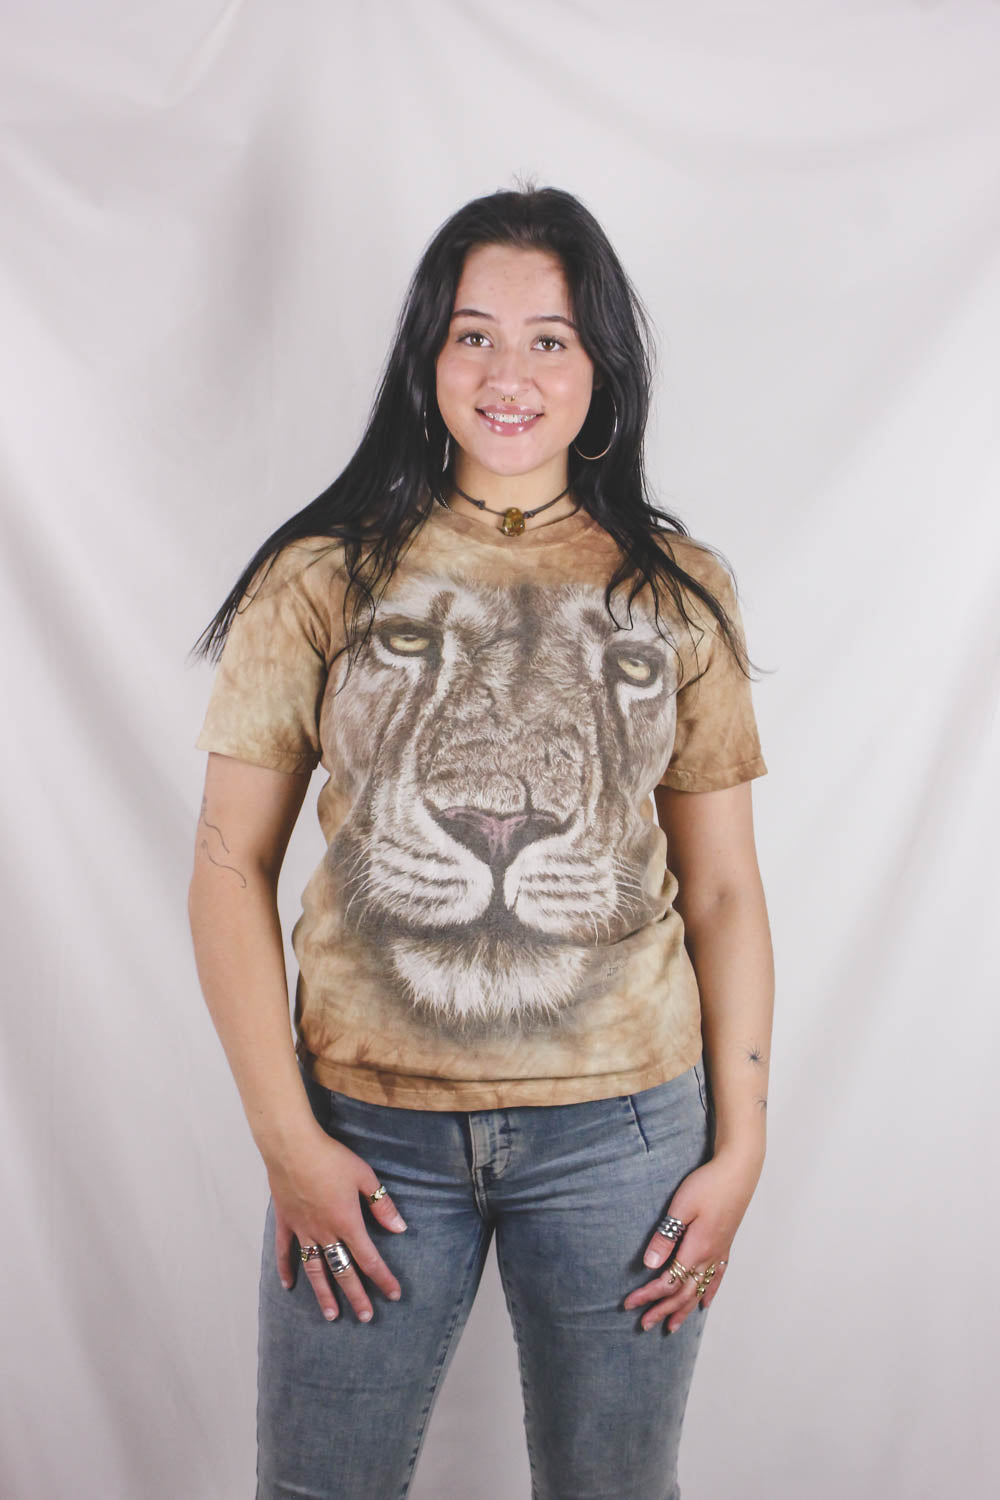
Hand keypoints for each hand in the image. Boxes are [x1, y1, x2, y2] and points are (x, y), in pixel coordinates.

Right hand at [266, 1126, 407, 1323]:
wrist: (293, 1147)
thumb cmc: (331, 1158)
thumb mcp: (365, 1176)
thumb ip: (382, 1204)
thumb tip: (400, 1228)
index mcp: (347, 1222)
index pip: (369, 1259)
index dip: (383, 1278)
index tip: (394, 1295)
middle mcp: (325, 1232)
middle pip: (343, 1271)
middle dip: (356, 1296)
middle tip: (365, 1317)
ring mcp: (303, 1230)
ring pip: (315, 1269)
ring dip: (324, 1294)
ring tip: (332, 1315)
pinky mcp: (285, 1222)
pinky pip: (285, 1251)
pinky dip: (286, 1269)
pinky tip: (288, 1285)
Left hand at [623, 1147, 762, 1332]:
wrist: (739, 1172)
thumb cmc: (708, 1185)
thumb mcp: (682, 1207)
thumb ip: (666, 1236)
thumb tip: (650, 1264)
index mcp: (696, 1249)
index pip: (668, 1282)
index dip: (648, 1296)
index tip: (629, 1304)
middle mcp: (709, 1256)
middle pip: (684, 1293)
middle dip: (662, 1310)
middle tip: (644, 1325)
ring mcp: (719, 1252)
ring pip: (700, 1290)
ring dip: (684, 1310)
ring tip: (671, 1327)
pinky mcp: (725, 1244)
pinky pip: (717, 1278)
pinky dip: (709, 1293)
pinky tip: (705, 1304)